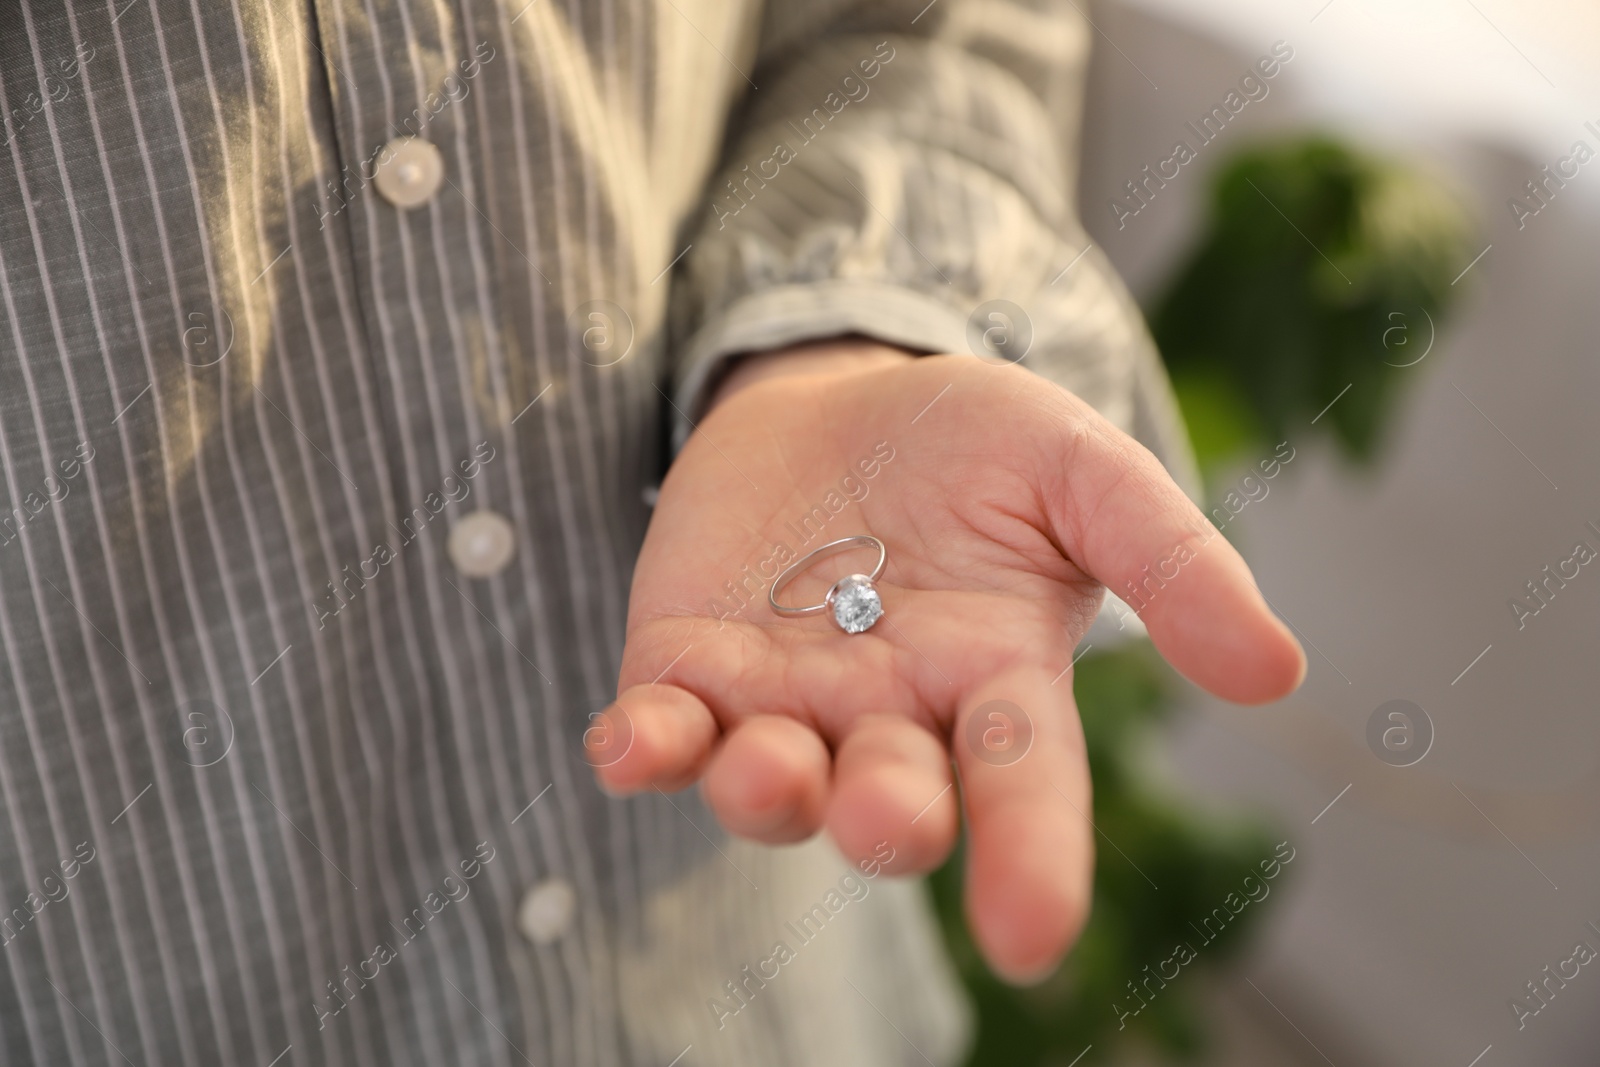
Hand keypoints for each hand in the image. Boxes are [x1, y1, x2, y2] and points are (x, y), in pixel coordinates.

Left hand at [590, 340, 1304, 981]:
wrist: (835, 394)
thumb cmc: (971, 443)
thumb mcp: (1080, 470)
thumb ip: (1168, 557)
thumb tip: (1277, 670)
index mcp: (995, 683)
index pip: (1025, 787)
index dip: (1032, 860)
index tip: (1030, 935)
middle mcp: (889, 718)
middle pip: (893, 802)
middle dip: (889, 819)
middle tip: (889, 815)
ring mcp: (782, 700)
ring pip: (771, 783)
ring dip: (763, 790)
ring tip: (765, 768)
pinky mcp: (686, 666)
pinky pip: (662, 729)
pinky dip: (645, 746)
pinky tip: (630, 742)